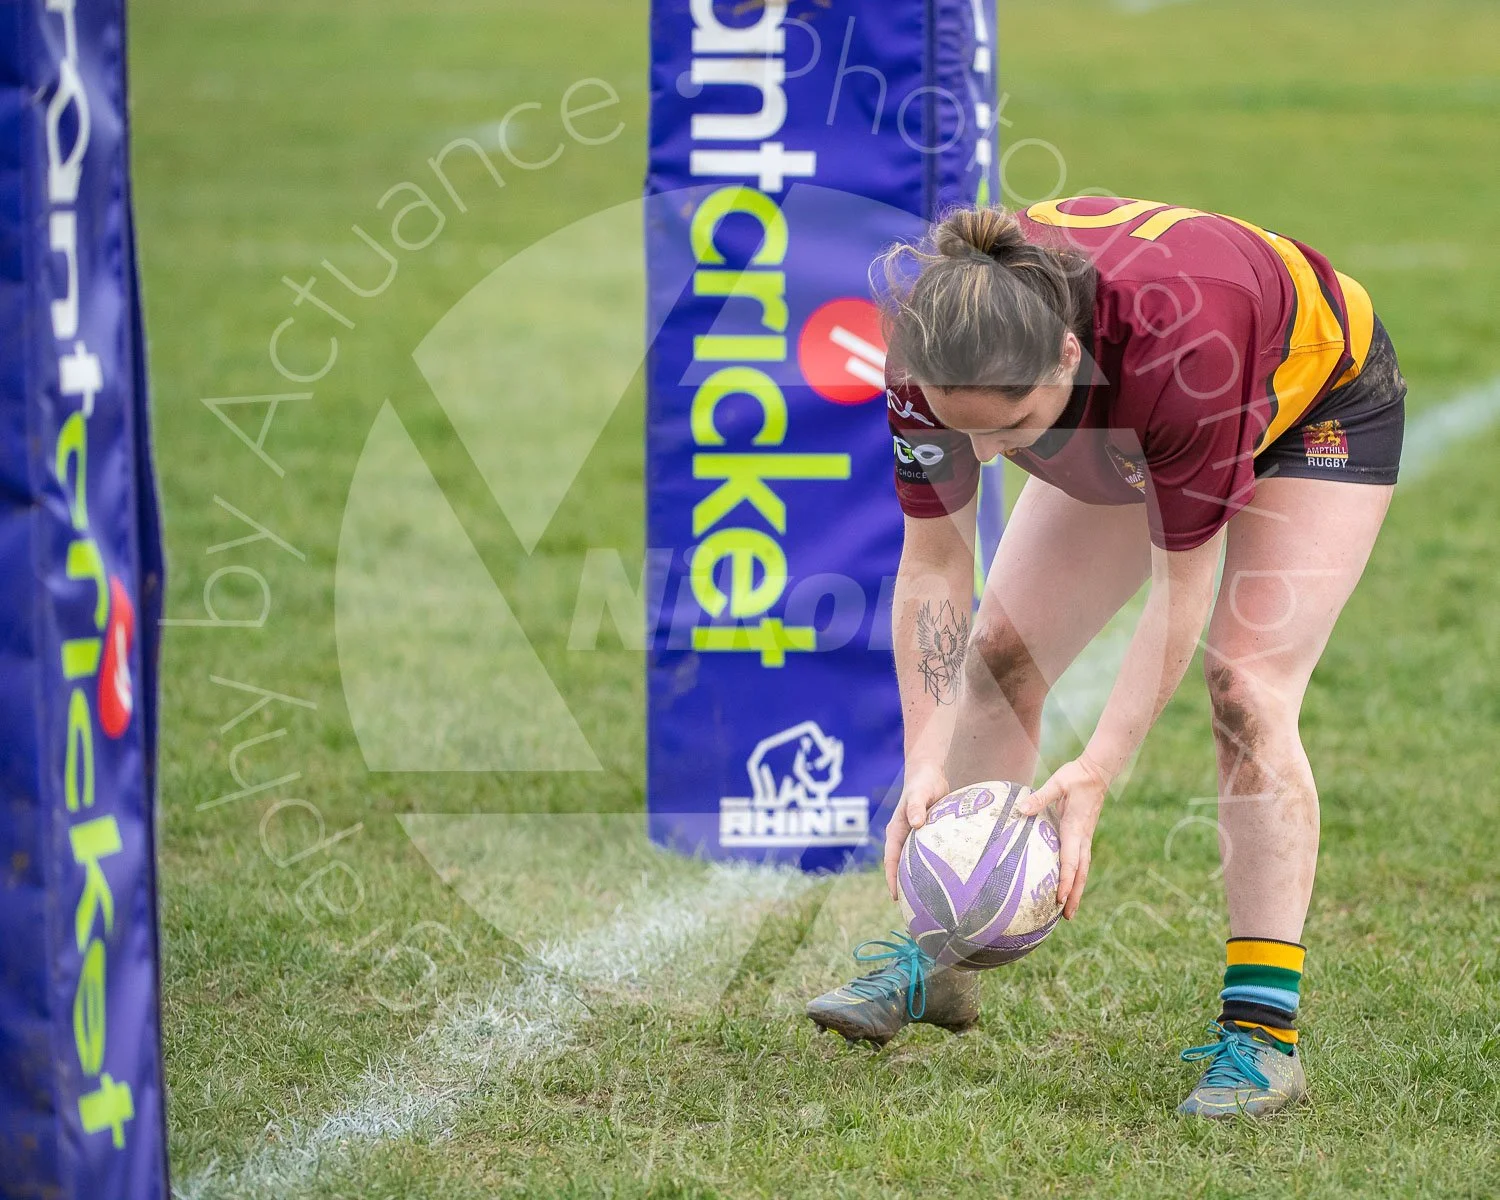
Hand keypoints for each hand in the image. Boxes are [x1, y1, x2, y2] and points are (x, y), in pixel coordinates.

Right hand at [884, 761, 948, 900]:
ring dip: (917, 881)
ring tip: (929, 903)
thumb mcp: (919, 793)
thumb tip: (916, 824)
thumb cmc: (922, 782)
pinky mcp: (926, 836)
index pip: (891, 860)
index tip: (896, 898)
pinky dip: (931, 869)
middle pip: (900, 867)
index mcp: (896, 831)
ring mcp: (914, 838)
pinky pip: (926, 857)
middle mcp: (903, 838)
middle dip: (903, 887)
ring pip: (913, 864)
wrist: (928, 773)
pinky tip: (947, 881)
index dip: (891, 879)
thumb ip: (916, 807)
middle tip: (912, 910)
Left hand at [1017, 754, 1110, 919]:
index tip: (1061, 898)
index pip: (1071, 860)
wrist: (1097, 772)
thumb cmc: (1075, 777)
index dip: (1066, 880)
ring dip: (1078, 890)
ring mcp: (1085, 837)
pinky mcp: (1084, 835)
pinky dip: (1077, 877)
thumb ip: (1040, 797)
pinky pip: (1081, 861)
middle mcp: (1082, 837)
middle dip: (1075, 895)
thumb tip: (1021, 810)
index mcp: (1075, 828)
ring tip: (1070, 911)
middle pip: (1080, 872)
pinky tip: (1070, 886)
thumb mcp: (1057, 783)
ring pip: (1083, 869)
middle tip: (1068, 917)